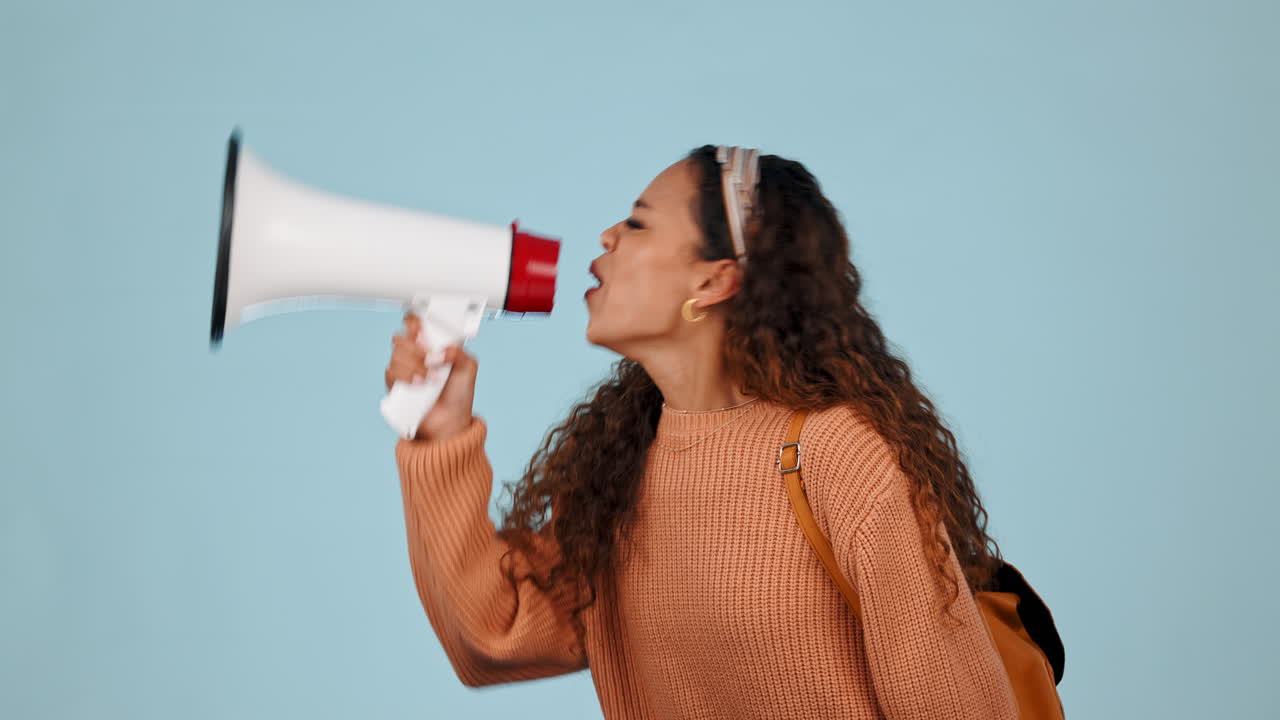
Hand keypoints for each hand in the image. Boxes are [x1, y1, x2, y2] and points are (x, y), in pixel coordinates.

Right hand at [384, 310, 478, 440]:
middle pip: (401, 337)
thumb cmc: (458, 395)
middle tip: (430, 359)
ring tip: (430, 379)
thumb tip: (442, 350)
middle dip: (415, 348)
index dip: (414, 322)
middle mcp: (416, 355)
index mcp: (432, 345)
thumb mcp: (468, 368)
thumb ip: (459, 353)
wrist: (449, 423)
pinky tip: (419, 385)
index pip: (415, 324)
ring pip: (396, 355)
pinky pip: (391, 373)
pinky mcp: (396, 385)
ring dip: (414, 366)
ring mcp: (404, 369)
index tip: (421, 330)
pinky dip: (406, 377)